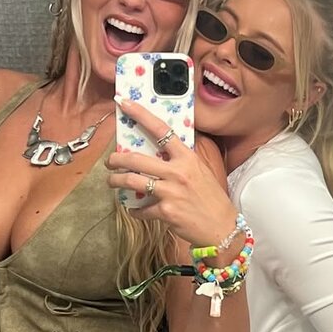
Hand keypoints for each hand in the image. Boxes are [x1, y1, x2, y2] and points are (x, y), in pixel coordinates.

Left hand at [106, 98, 235, 246]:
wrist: (222, 227)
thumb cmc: (211, 199)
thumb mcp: (200, 171)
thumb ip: (181, 160)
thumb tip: (159, 151)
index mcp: (187, 158)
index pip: (161, 130)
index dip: (140, 114)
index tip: (123, 103)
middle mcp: (178, 172)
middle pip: (136, 159)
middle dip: (116, 160)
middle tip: (110, 162)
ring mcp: (170, 192)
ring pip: (131, 181)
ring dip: (116, 181)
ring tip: (112, 182)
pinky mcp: (165, 211)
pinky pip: (140, 208)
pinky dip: (134, 209)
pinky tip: (134, 209)